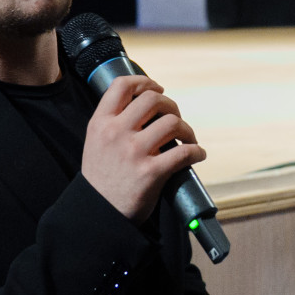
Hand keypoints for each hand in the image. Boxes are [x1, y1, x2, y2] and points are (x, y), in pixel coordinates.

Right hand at [82, 75, 205, 221]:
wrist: (99, 213)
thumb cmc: (101, 178)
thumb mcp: (96, 142)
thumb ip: (113, 123)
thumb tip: (144, 106)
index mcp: (101, 123)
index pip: (122, 86)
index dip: (144, 81)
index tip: (157, 88)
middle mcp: (116, 133)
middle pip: (153, 99)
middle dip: (171, 105)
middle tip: (175, 117)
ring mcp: (134, 152)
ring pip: (172, 123)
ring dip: (187, 129)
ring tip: (188, 138)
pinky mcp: (151, 172)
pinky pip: (184, 152)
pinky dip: (197, 151)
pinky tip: (197, 154)